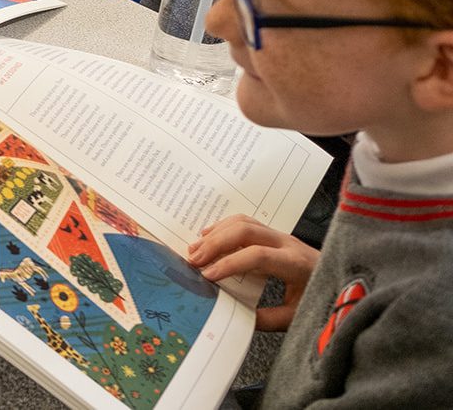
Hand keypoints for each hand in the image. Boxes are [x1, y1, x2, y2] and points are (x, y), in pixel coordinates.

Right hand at [188, 214, 319, 330]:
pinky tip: (209, 236)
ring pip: (243, 222)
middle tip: (194, 260)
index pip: (257, 255)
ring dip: (216, 233)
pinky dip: (224, 227)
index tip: (208, 276)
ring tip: (196, 249)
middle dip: (215, 244)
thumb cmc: (324, 301)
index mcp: (296, 263)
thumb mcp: (297, 316)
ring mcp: (282, 236)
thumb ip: (266, 319)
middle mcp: (288, 243)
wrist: (346, 283)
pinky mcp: (276, 235)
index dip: (229, 264)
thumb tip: (235, 317)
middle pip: (245, 231)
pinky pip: (247, 222)